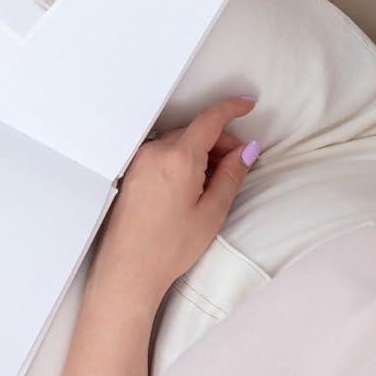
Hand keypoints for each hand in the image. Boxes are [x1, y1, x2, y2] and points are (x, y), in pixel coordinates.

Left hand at [95, 96, 259, 302]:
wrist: (127, 270)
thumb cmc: (169, 248)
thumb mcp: (212, 212)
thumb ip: (232, 175)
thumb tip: (247, 150)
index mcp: (179, 158)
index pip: (210, 119)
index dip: (232, 108)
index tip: (248, 105)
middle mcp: (155, 151)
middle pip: (196, 131)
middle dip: (221, 141)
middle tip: (238, 165)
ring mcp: (140, 159)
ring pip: (180, 141)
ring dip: (202, 151)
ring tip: (213, 183)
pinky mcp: (132, 170)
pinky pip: (164, 151)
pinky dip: (183, 158)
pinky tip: (191, 185)